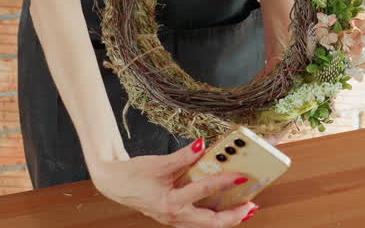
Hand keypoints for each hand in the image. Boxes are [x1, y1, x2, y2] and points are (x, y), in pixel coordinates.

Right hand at [90, 140, 258, 226]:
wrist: (113, 184)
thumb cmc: (132, 175)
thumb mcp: (158, 163)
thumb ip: (183, 156)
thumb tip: (202, 145)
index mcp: (170, 203)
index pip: (204, 192)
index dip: (225, 182)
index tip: (242, 176)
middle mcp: (174, 216)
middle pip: (211, 223)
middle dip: (234, 216)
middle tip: (252, 205)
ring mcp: (174, 219)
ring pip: (206, 225)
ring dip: (227, 219)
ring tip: (245, 210)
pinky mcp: (174, 216)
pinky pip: (198, 221)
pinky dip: (214, 216)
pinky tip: (223, 208)